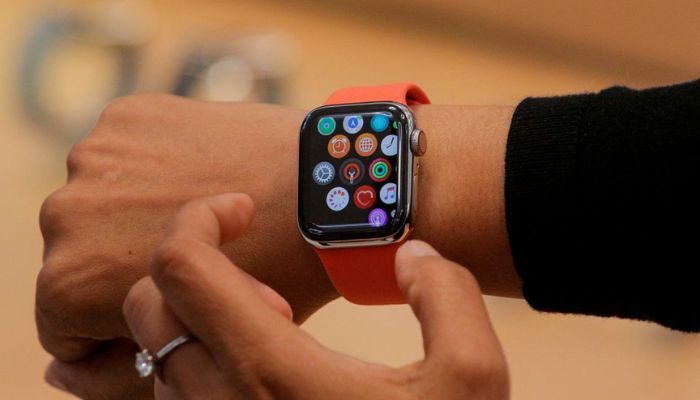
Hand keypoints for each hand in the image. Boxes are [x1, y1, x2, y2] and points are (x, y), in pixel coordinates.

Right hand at [37, 95, 336, 398]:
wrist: (324, 193)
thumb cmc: (271, 282)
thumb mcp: (192, 345)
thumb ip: (116, 377)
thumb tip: (59, 375)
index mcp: (67, 284)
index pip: (63, 325)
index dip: (116, 325)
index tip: (166, 309)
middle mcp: (63, 216)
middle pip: (80, 257)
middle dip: (125, 265)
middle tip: (196, 262)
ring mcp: (94, 156)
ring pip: (104, 201)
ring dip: (136, 212)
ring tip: (202, 213)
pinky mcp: (129, 114)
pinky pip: (130, 153)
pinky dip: (156, 164)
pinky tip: (205, 174)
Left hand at [119, 194, 508, 399]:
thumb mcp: (471, 378)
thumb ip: (448, 298)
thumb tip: (414, 259)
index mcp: (271, 372)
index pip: (182, 269)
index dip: (199, 218)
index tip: (240, 210)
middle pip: (148, 305)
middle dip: (197, 269)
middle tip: (268, 288)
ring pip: (156, 352)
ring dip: (200, 320)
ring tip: (277, 334)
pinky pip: (175, 393)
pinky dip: (202, 361)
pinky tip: (268, 375)